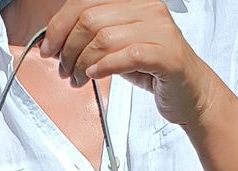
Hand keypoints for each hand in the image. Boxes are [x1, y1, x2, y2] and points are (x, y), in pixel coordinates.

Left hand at [39, 0, 221, 130]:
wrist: (189, 94)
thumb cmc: (153, 71)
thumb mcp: (117, 50)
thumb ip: (92, 41)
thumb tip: (56, 44)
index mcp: (133, 2)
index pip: (85, 2)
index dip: (59, 26)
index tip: (48, 49)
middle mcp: (148, 9)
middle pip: (90, 19)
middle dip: (68, 49)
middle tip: (64, 71)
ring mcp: (160, 30)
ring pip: (104, 37)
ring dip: (82, 63)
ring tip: (78, 80)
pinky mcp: (167, 55)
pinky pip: (128, 55)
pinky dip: (104, 66)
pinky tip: (94, 76)